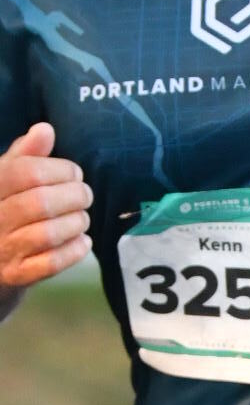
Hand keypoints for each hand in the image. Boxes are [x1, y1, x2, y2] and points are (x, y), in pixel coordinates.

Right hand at [0, 122, 91, 289]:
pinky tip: (83, 241)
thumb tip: (45, 129)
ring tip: (83, 218)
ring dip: (76, 223)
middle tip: (86, 195)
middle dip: (74, 196)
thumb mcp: (7, 178)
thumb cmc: (5, 209)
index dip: (59, 170)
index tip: (75, 173)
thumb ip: (26, 155)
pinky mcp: (15, 276)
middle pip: (40, 203)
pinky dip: (73, 251)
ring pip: (47, 233)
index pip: (26, 173)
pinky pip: (50, 264)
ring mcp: (2, 249)